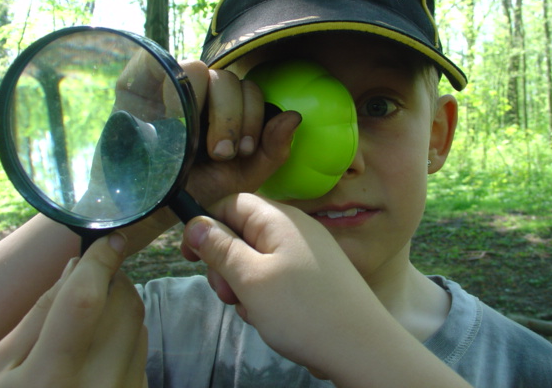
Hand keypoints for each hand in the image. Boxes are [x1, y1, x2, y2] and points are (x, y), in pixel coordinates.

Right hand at [0, 234, 147, 387]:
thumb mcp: (4, 367)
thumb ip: (41, 314)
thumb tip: (76, 267)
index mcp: (51, 378)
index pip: (86, 300)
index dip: (100, 262)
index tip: (110, 238)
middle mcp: (99, 385)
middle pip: (124, 304)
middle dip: (112, 279)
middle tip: (92, 278)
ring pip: (139, 321)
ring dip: (120, 303)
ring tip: (91, 315)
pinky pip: (142, 345)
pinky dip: (126, 330)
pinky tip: (101, 342)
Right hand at [93, 59, 299, 255]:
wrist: (150, 205)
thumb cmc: (196, 188)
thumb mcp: (243, 176)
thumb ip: (273, 150)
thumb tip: (295, 116)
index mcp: (226, 106)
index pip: (250, 90)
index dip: (253, 117)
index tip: (244, 152)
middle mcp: (200, 90)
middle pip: (229, 79)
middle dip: (233, 118)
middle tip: (222, 154)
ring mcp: (170, 82)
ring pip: (200, 69)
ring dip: (204, 108)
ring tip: (198, 144)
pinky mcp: (141, 79)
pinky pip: (161, 65)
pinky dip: (172, 91)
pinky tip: (172, 121)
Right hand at [180, 194, 472, 387]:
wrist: (362, 347)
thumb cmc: (302, 309)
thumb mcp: (250, 278)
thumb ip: (219, 248)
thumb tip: (193, 222)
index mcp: (280, 218)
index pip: (231, 203)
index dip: (206, 226)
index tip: (189, 258)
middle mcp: (296, 228)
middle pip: (243, 233)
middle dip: (227, 264)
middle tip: (229, 295)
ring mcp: (308, 253)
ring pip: (257, 260)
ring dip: (245, 285)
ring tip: (256, 312)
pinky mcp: (315, 276)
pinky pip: (277, 276)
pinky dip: (266, 295)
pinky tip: (273, 319)